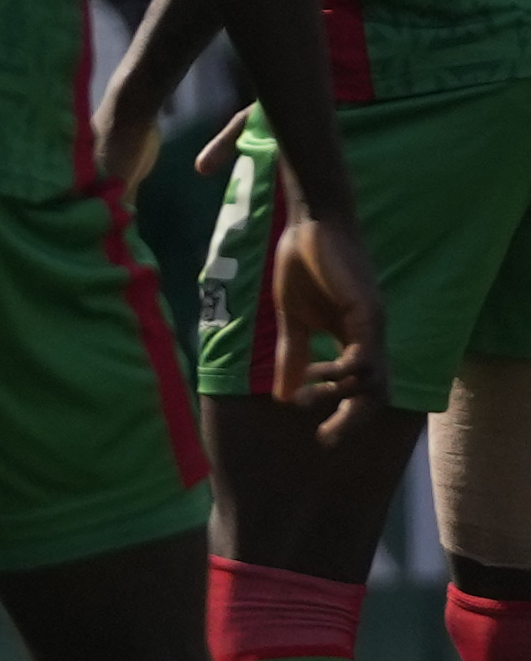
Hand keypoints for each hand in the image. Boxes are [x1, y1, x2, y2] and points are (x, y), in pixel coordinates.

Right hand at [275, 191, 384, 414]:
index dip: (342, 414)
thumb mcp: (292, 319)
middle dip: (351, 422)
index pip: (359, 390)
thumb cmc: (303, 263)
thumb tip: (284, 397)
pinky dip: (345, 372)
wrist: (312, 222)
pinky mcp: (366, 311)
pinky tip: (320, 371)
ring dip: (340, 396)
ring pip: (375, 381)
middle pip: (375, 395)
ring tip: (308, 392)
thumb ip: (292, 356)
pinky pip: (366, 355)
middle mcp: (369, 338)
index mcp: (352, 340)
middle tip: (325, 439)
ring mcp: (372, 326)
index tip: (316, 432)